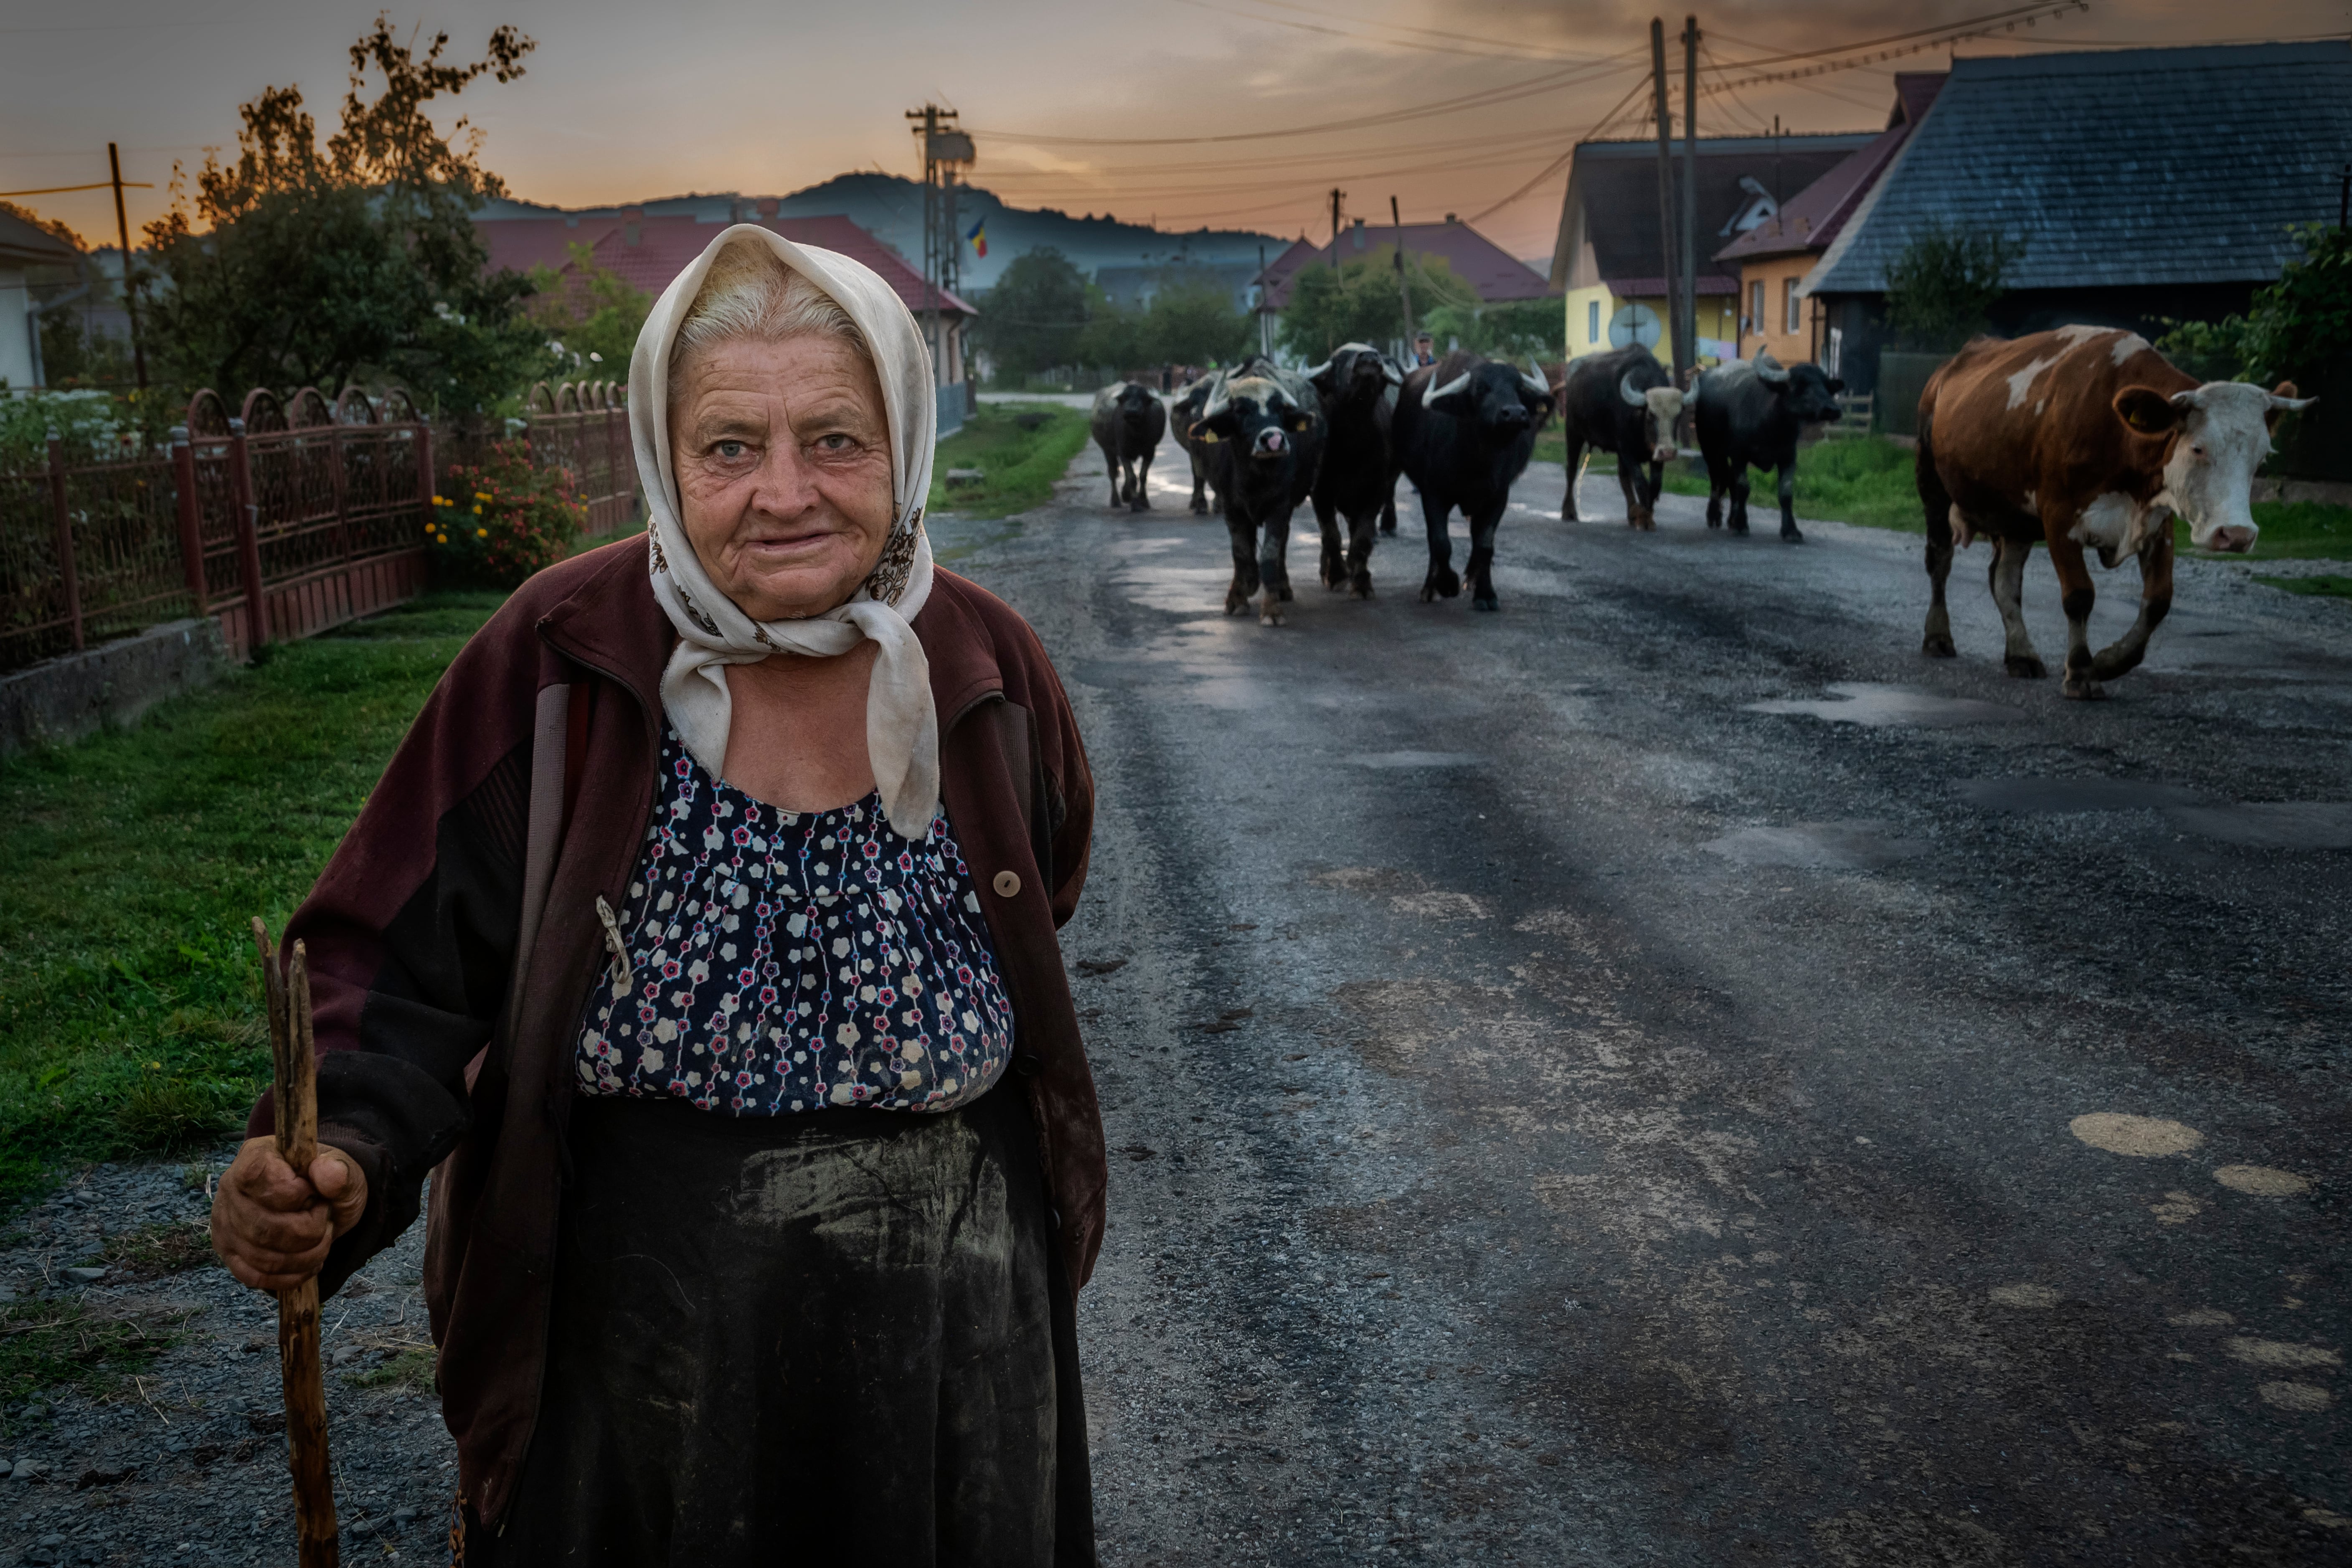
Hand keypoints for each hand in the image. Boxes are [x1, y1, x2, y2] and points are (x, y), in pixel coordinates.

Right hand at [209, 1137, 367, 1291]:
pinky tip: (309, 1262)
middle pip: (264, 1227)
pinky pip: (255, 1276)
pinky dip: (290, 1275)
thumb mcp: (345, 1171)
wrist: (322, 1202)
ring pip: (262, 1257)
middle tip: (324, 1218)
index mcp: (255, 1156)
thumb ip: (340, 1171)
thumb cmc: (328, 1183)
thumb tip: (326, 1172)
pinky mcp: (229, 1252)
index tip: (313, 1193)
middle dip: (308, 1230)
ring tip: (321, 1237)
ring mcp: (225, 1223)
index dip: (291, 1192)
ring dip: (305, 1255)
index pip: (256, 1176)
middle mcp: (230, 1188)